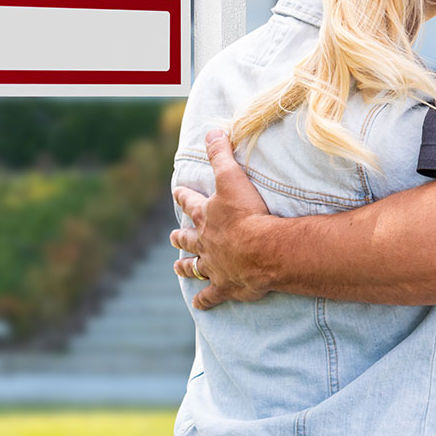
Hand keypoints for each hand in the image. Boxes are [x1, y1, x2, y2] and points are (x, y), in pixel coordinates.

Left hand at [171, 130, 275, 309]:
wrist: (262, 250)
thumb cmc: (248, 213)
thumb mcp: (232, 177)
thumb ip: (221, 153)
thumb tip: (211, 130)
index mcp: (207, 216)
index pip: (191, 201)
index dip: (184, 195)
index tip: (177, 190)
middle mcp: (205, 242)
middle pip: (188, 238)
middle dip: (180, 236)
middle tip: (174, 235)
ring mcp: (214, 266)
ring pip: (194, 267)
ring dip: (186, 266)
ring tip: (178, 267)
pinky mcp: (225, 286)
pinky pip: (211, 295)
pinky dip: (204, 300)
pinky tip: (198, 305)